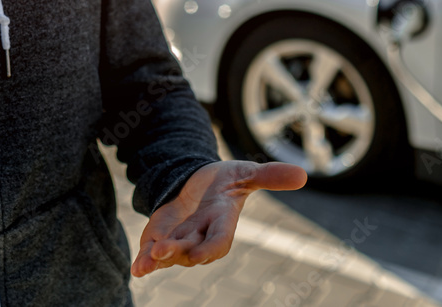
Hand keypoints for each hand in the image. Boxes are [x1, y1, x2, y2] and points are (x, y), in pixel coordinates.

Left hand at [131, 161, 306, 276]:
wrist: (196, 184)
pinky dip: (145, 261)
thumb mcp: (245, 172)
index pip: (218, 241)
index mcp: (222, 222)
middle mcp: (201, 236)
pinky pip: (153, 254)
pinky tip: (137, 267)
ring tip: (146, 261)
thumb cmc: (225, 181)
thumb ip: (270, 176)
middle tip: (163, 250)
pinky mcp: (162, 239)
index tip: (200, 254)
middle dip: (178, 251)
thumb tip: (304, 174)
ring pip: (170, 255)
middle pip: (191, 250)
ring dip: (158, 258)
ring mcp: (180, 240)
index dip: (209, 248)